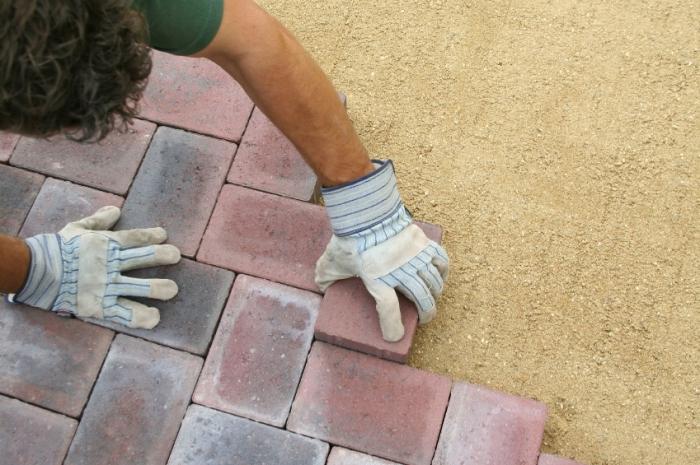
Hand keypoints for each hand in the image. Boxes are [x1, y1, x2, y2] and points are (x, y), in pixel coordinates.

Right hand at [9, 206, 180, 328]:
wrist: (37, 272)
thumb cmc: (57, 248)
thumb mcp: (76, 229)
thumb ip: (98, 220)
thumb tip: (116, 209)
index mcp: (106, 244)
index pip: (134, 238)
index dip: (151, 235)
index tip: (163, 235)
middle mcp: (111, 264)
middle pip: (143, 258)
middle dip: (162, 256)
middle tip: (176, 256)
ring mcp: (107, 286)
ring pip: (139, 287)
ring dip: (158, 288)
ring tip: (173, 289)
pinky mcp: (101, 306)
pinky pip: (125, 313)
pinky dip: (142, 317)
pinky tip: (155, 318)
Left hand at [315, 160, 448, 341]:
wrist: (368, 209)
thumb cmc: (350, 236)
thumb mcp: (332, 259)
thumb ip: (325, 275)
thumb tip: (320, 285)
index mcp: (376, 277)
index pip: (388, 308)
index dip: (392, 326)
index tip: (394, 336)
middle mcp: (400, 269)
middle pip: (422, 298)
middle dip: (426, 313)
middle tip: (424, 319)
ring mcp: (414, 256)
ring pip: (433, 282)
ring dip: (435, 294)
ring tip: (432, 300)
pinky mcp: (423, 243)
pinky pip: (440, 260)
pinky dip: (443, 271)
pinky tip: (439, 277)